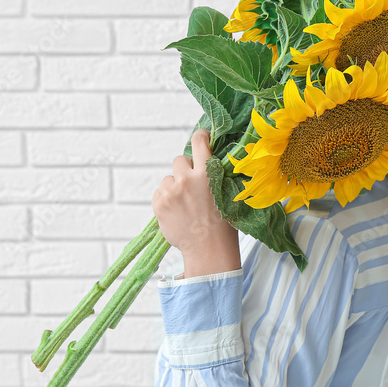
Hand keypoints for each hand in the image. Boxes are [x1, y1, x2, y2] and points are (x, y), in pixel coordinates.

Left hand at [152, 129, 240, 276]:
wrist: (209, 249)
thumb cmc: (223, 226)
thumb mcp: (229, 195)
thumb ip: (219, 176)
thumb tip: (213, 161)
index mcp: (207, 174)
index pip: (199, 142)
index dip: (200, 137)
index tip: (201, 138)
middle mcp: (187, 179)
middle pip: (179, 160)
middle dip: (184, 170)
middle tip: (192, 187)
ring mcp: (171, 192)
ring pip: (168, 179)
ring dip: (174, 187)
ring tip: (185, 205)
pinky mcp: (159, 204)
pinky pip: (159, 193)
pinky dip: (165, 200)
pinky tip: (177, 212)